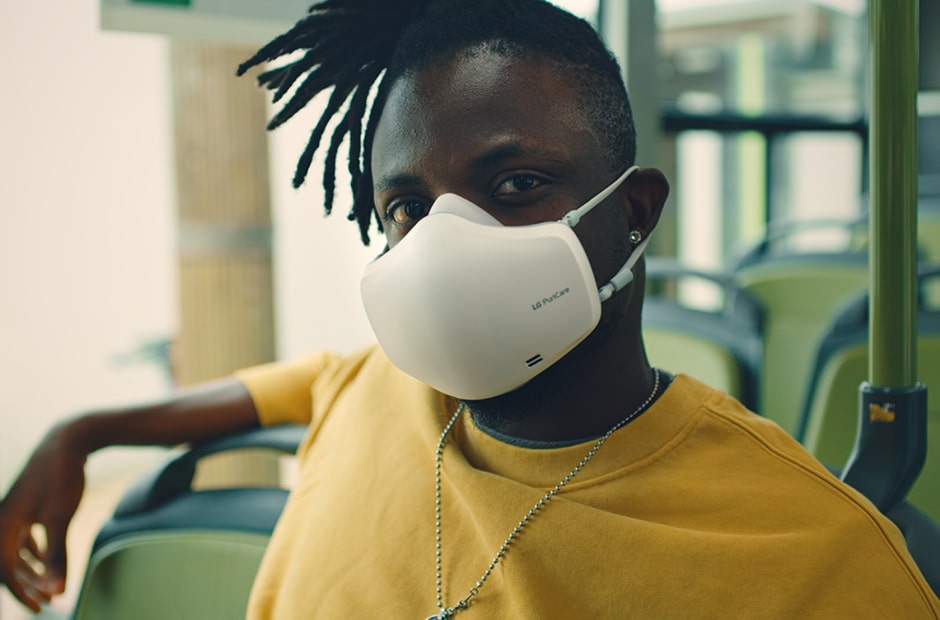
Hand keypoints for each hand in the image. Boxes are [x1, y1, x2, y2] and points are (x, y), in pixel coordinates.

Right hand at [0, 422, 87, 611]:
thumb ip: (58, 555)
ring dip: (30, 572)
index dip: (21, 593)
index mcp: (3, 525)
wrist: (67, 441)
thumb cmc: (61, 477)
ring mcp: (12, 513)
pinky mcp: (24, 508)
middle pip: (6, 564)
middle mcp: (1, 520)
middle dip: (25, 587)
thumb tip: (58, 590)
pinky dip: (33, 554)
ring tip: (49, 589)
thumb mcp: (61, 518)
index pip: (4, 571)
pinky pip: (21, 538)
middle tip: (47, 603)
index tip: (43, 606)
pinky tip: (44, 564)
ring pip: (14, 552)